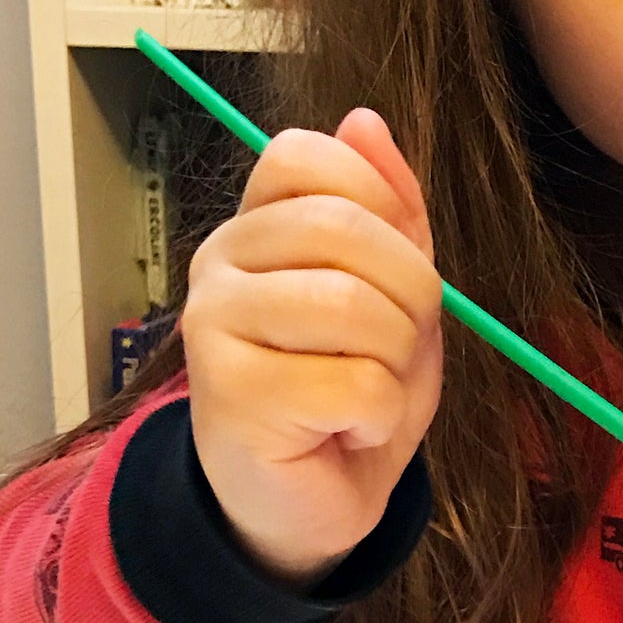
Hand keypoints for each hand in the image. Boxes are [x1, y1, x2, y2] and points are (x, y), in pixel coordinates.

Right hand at [182, 112, 443, 586]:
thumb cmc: (349, 395)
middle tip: (395, 349)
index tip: (393, 267)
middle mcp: (220, 262)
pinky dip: (378, 417)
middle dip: (409, 295)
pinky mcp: (229, 396)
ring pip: (352, 307)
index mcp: (256, 225)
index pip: (306, 157)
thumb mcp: (394, 294)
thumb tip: (365, 119)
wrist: (310, 504)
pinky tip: (346, 431)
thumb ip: (392, 212)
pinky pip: (353, 384)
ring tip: (366, 393)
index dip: (380, 204)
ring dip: (394, 363)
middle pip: (343, 228)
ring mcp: (213, 326)